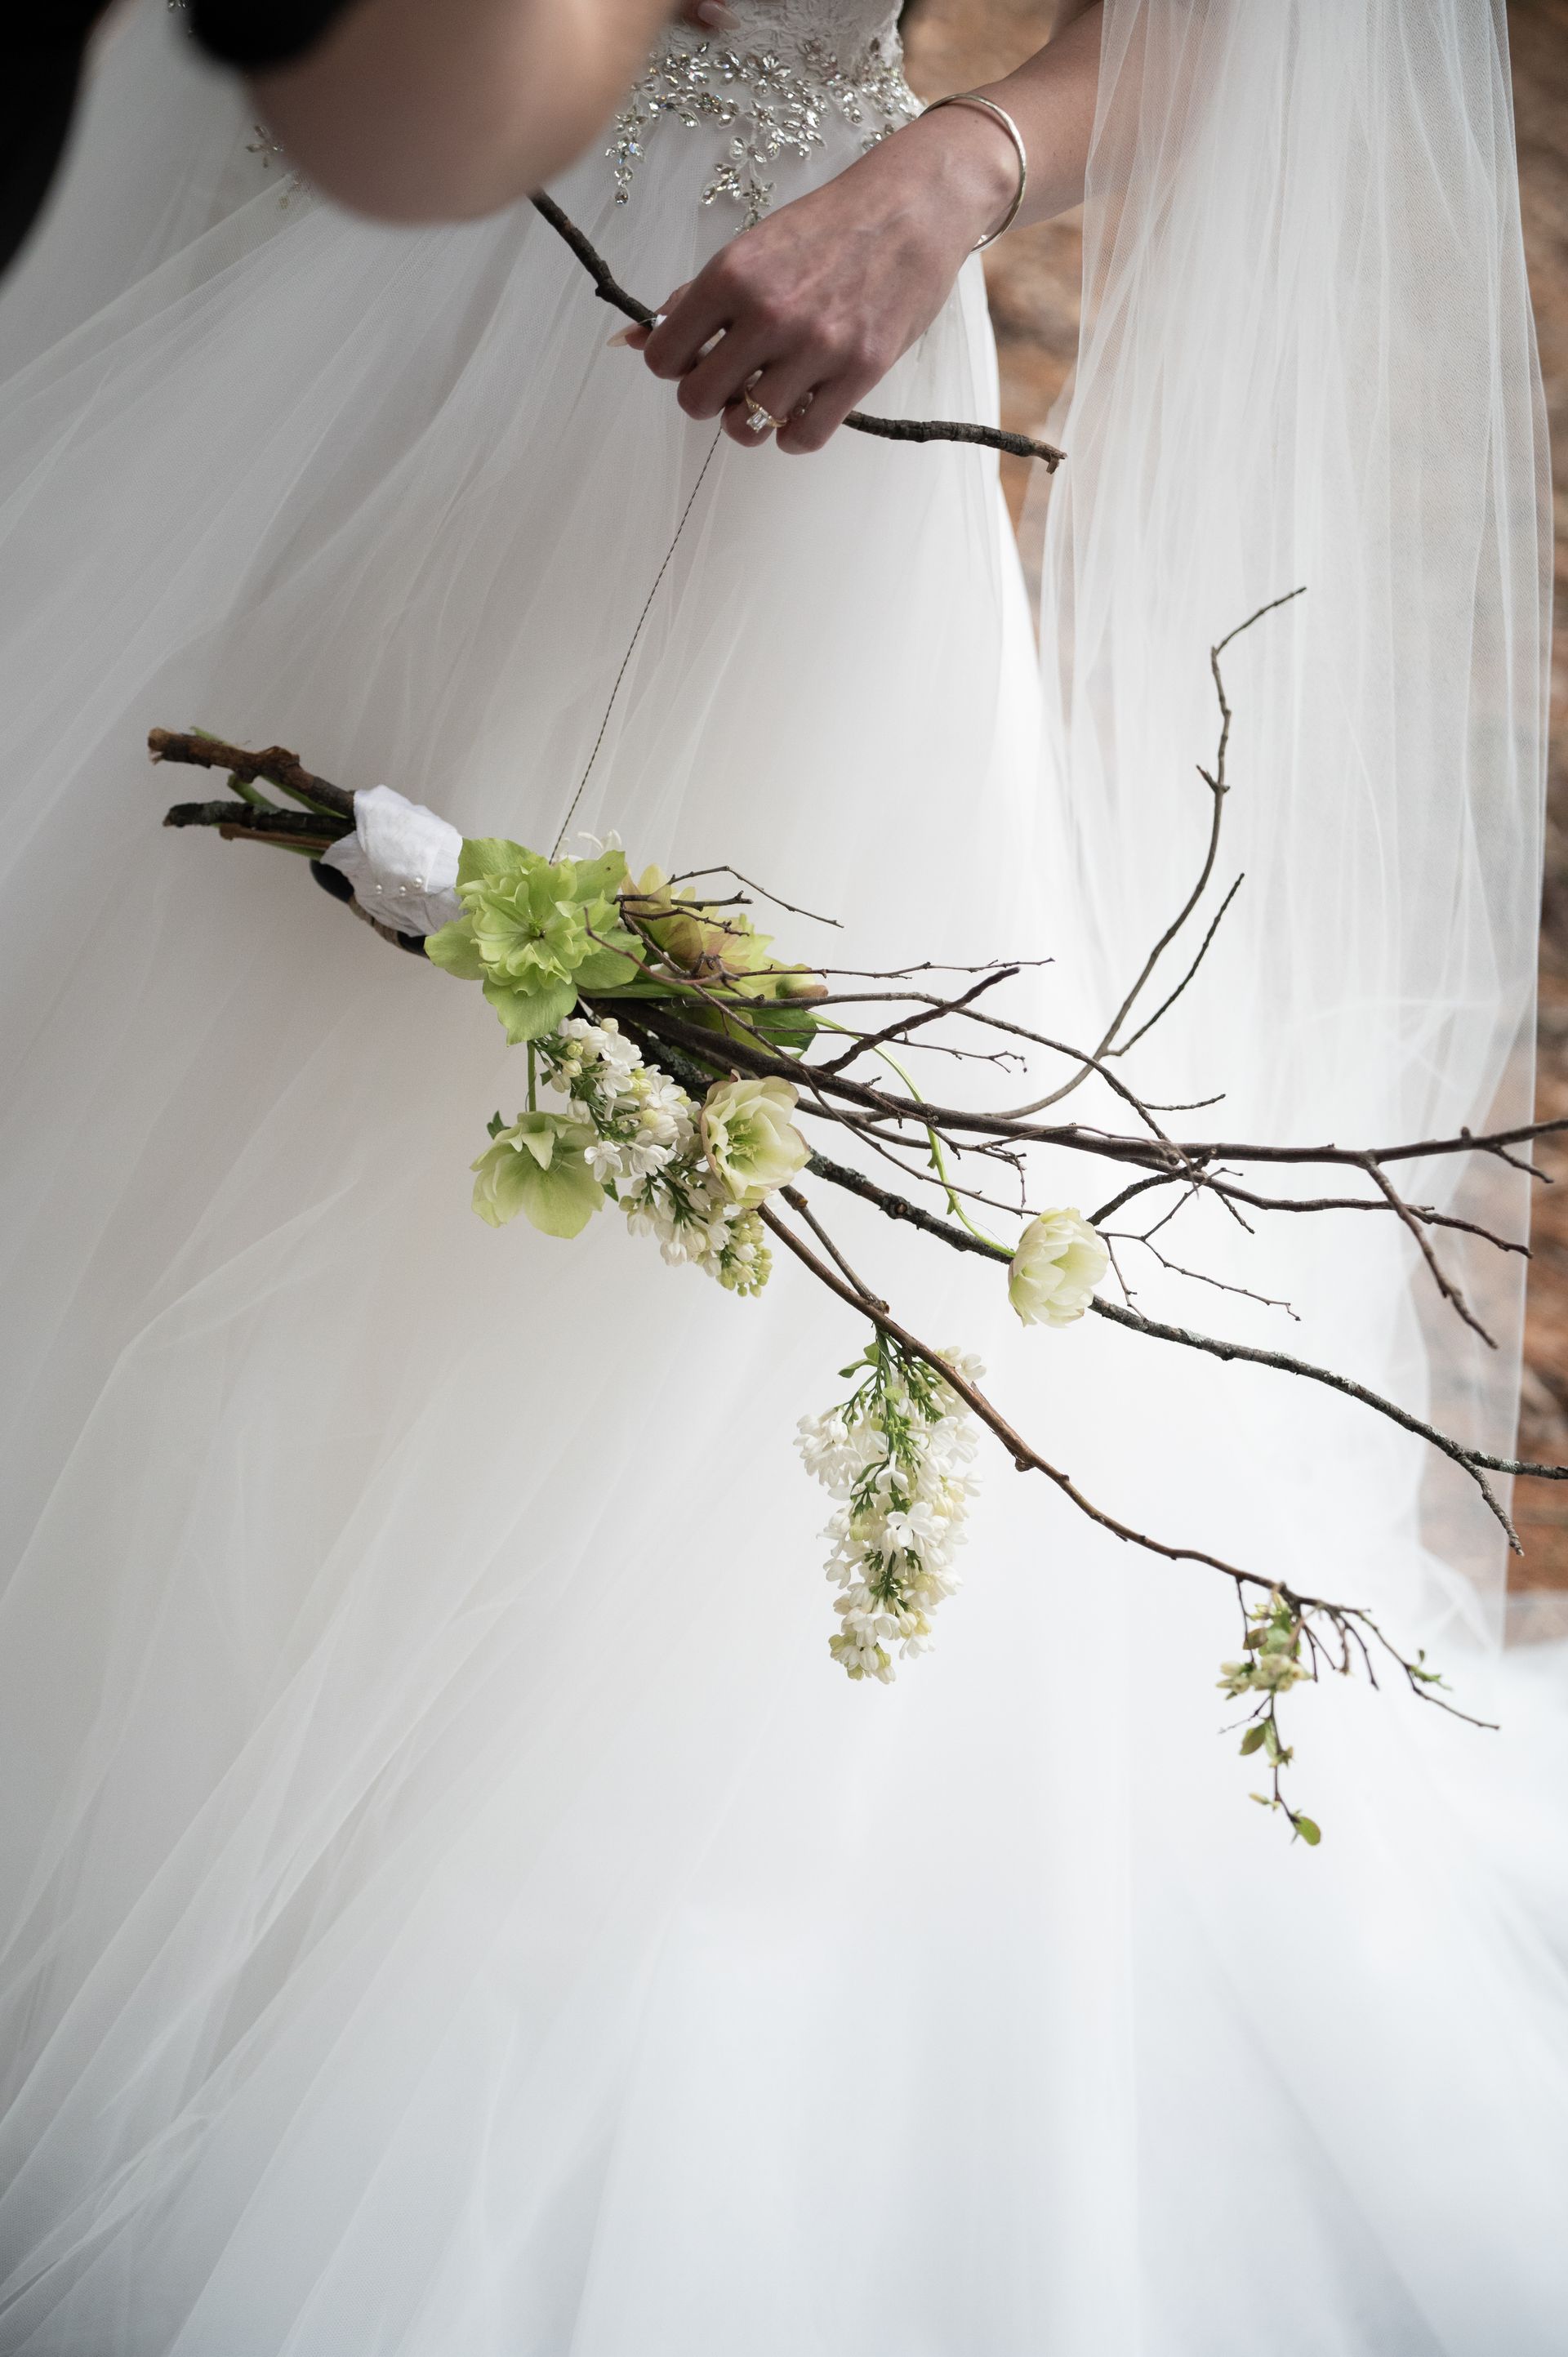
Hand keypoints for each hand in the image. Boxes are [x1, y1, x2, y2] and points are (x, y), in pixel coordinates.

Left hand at [616, 108, 1017, 452]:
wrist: (911, 210)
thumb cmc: (830, 227)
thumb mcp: (753, 247)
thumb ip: (698, 296)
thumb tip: (640, 337)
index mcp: (732, 275)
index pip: (664, 357)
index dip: (674, 366)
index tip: (694, 359)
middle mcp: (769, 313)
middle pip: (698, 401)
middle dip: (708, 398)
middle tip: (730, 382)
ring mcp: (816, 348)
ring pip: (747, 428)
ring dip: (749, 422)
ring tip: (766, 396)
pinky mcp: (859, 373)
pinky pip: (802, 438)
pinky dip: (792, 435)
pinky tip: (799, 410)